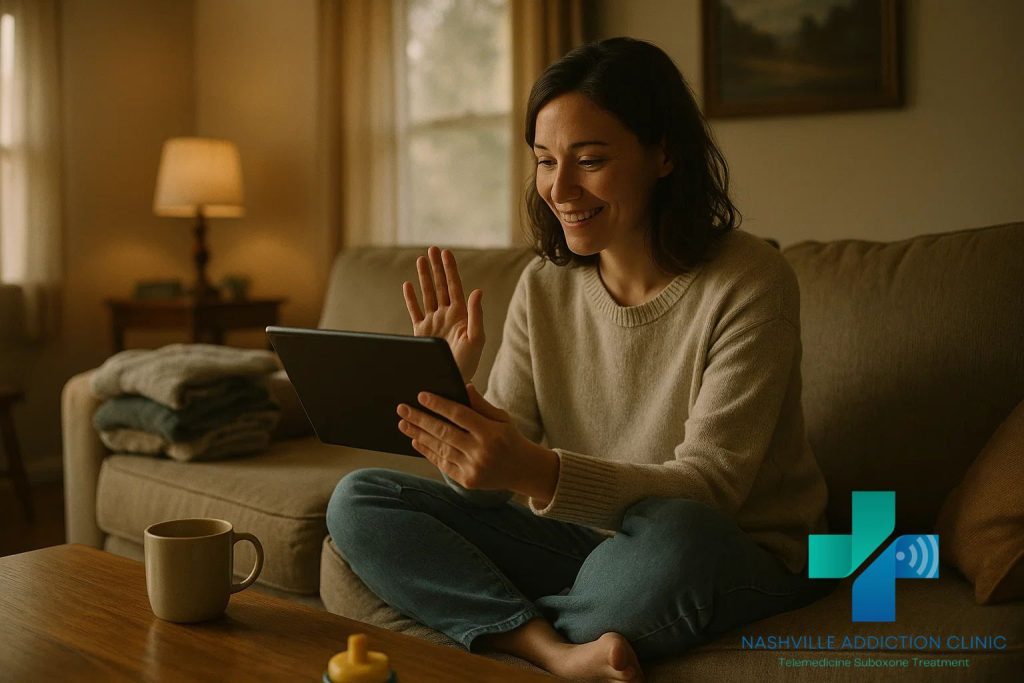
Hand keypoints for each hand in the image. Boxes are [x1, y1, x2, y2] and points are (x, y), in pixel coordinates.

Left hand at [396, 384, 558, 501]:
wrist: (523, 470)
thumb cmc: (509, 438)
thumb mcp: (502, 418)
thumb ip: (481, 404)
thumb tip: (464, 386)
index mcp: (491, 432)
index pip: (459, 415)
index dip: (439, 404)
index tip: (421, 395)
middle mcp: (481, 451)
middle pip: (444, 432)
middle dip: (420, 419)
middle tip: (402, 408)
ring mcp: (473, 468)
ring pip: (440, 448)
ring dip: (419, 435)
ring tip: (404, 423)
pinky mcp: (466, 481)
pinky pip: (442, 464)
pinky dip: (427, 452)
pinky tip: (415, 441)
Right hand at [403, 246, 483, 381]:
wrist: (451, 380)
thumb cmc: (468, 362)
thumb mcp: (476, 338)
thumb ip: (476, 314)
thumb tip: (477, 291)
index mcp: (461, 315)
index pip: (454, 286)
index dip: (450, 269)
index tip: (446, 253)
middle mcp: (446, 315)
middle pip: (440, 286)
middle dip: (436, 267)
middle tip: (432, 248)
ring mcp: (433, 322)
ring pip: (427, 294)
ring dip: (424, 277)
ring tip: (421, 260)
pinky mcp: (421, 332)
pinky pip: (415, 311)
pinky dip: (411, 299)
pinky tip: (408, 285)